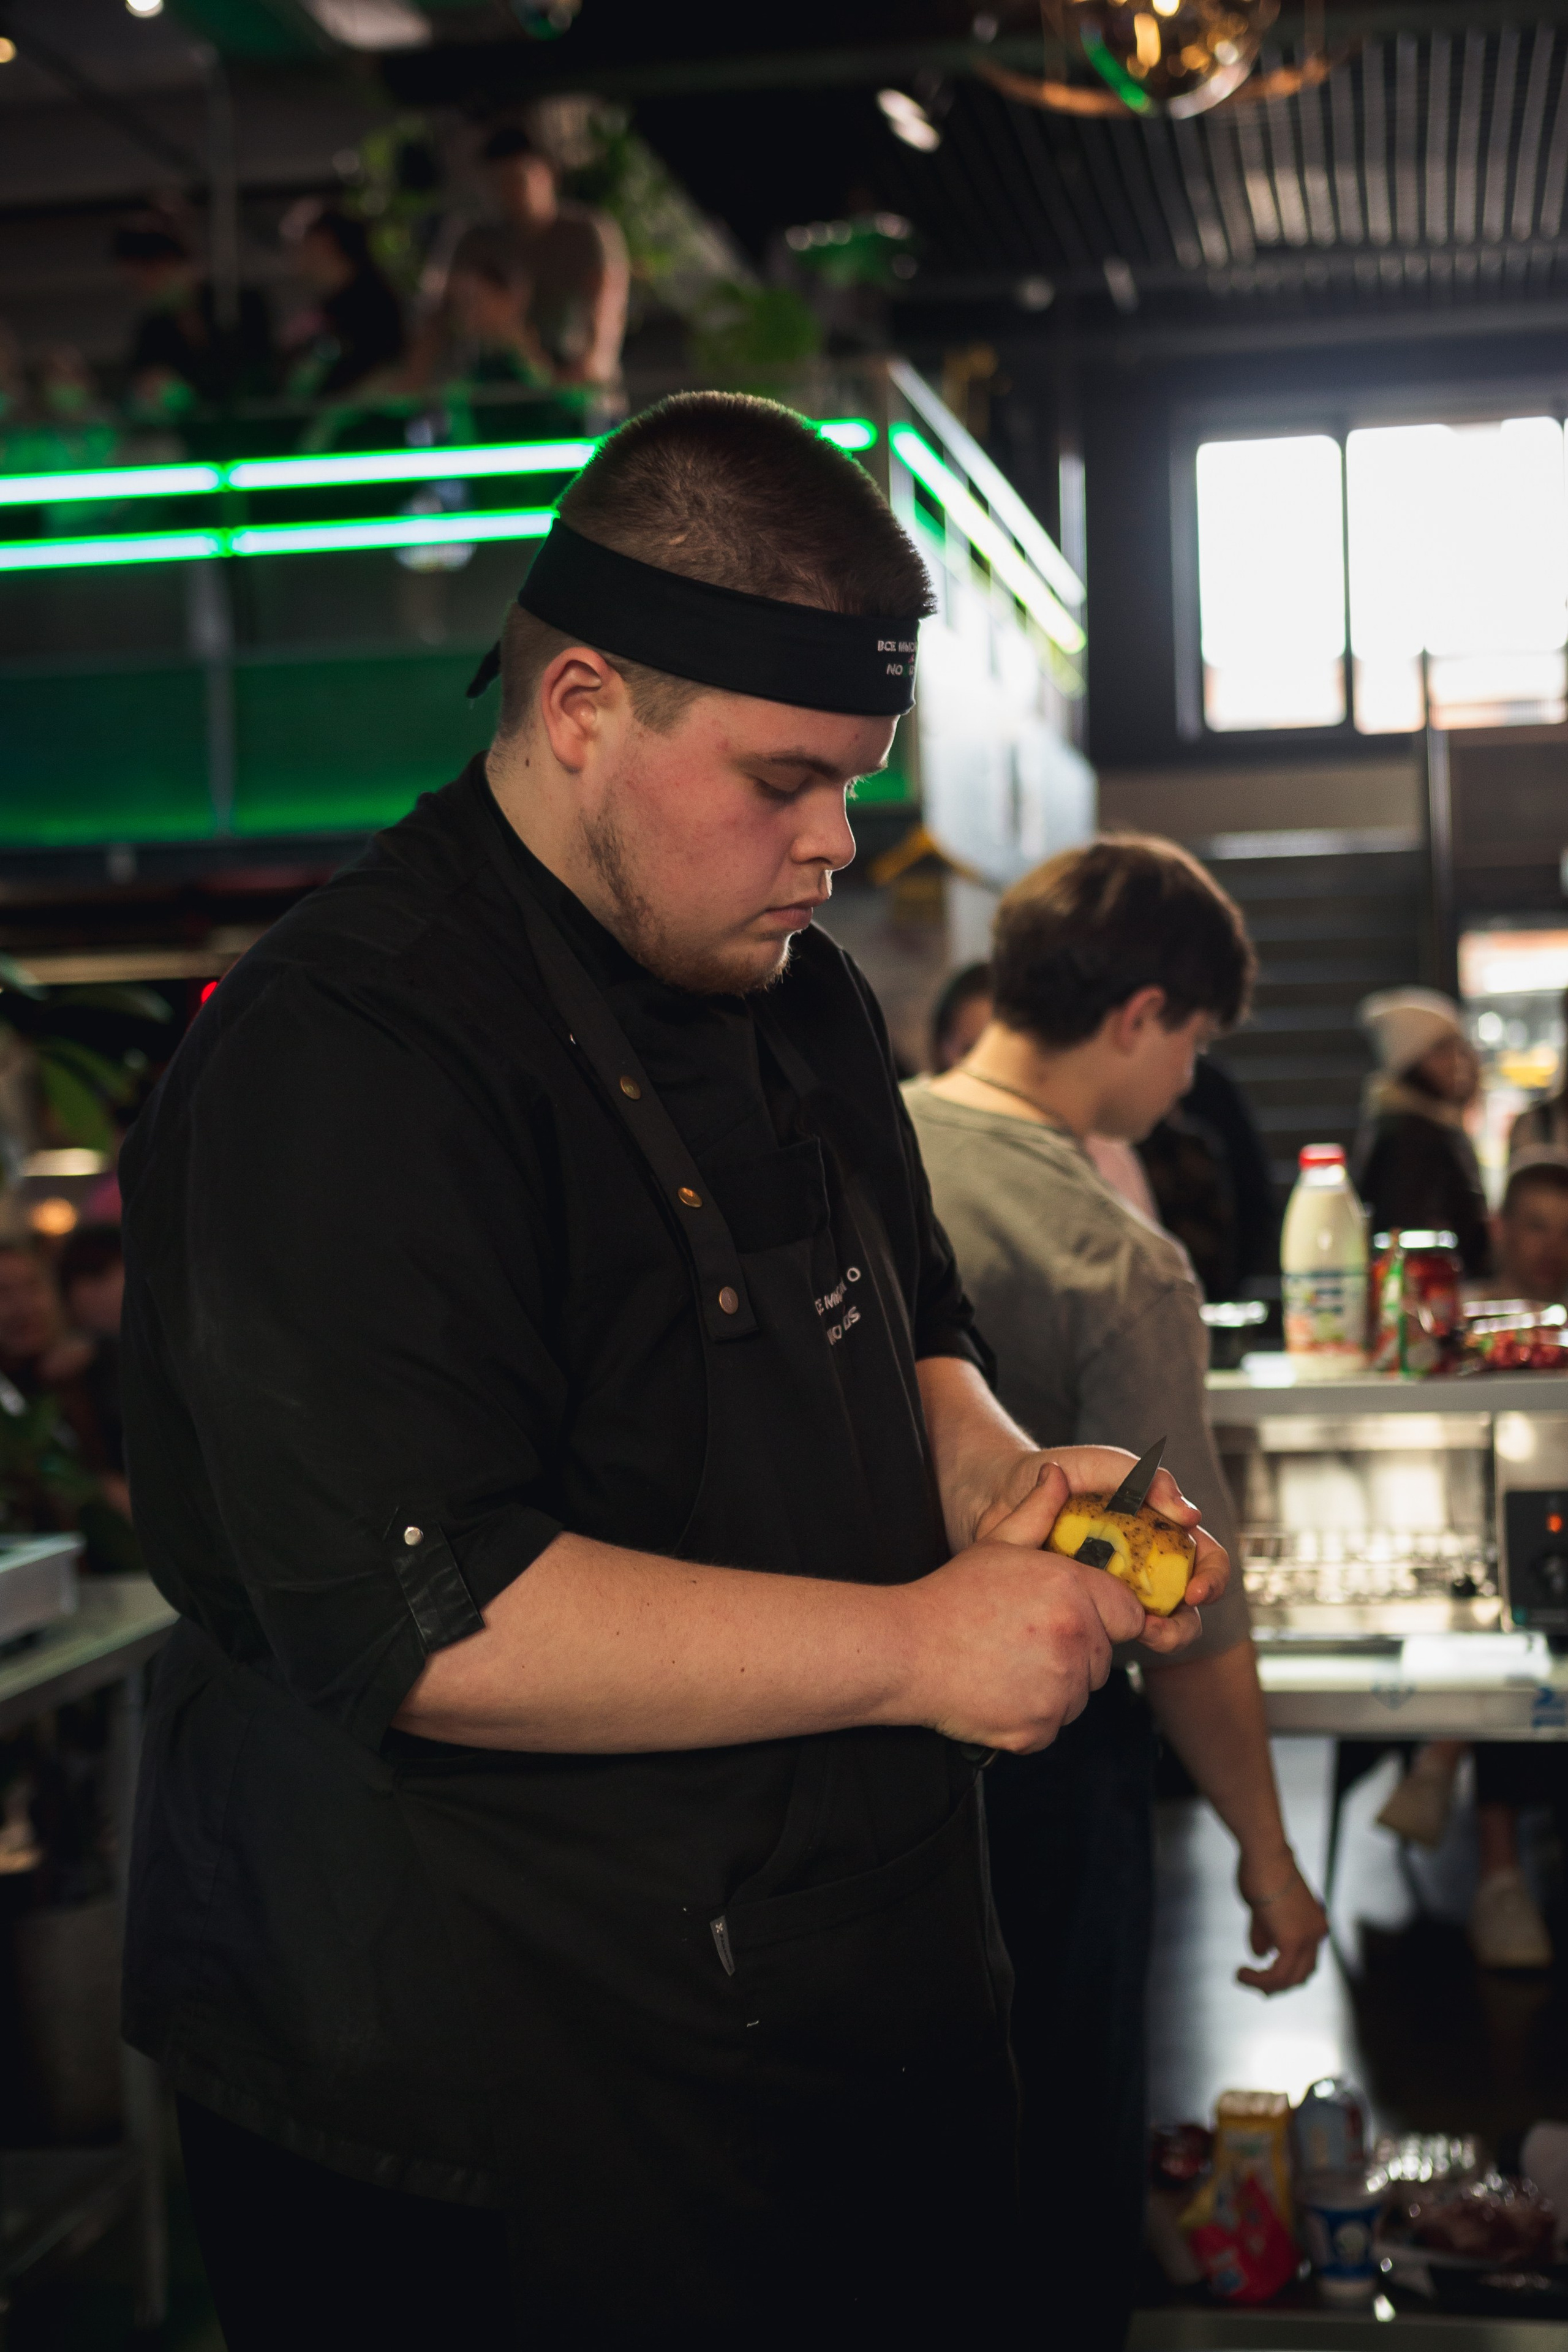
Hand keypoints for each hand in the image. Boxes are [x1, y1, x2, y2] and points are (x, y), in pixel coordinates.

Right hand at [899, 1466, 1148, 1753]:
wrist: (904, 1650)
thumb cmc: (951, 1596)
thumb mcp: (997, 1545)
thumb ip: (1037, 1511)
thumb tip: (1059, 1476)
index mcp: (1072, 1590)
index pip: (1128, 1614)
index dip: (1102, 1616)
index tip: (1069, 1618)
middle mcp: (1075, 1639)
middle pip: (1103, 1656)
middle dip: (1075, 1651)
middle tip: (1024, 1641)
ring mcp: (1059, 1688)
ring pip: (1080, 1693)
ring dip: (1055, 1684)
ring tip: (1008, 1664)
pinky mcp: (1040, 1727)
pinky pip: (1053, 1723)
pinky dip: (1032, 1715)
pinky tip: (999, 1691)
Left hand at [971, 1445, 1228, 1662]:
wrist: (1001, 1492)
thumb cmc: (1062, 1473)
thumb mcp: (1104, 1465)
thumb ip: (1146, 1479)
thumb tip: (1190, 1516)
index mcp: (1161, 1530)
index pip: (1205, 1557)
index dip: (1211, 1577)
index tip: (1194, 1590)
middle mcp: (1147, 1563)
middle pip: (1188, 1604)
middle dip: (1185, 1623)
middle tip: (1162, 1625)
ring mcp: (1117, 1589)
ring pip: (1157, 1627)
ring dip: (1159, 1638)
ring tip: (1141, 1634)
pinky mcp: (1087, 1607)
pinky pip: (1109, 1631)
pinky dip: (1113, 1637)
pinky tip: (1100, 1634)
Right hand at [1236, 1852, 1328, 1992]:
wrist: (1264, 1853)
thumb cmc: (1260, 1871)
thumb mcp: (1263, 1908)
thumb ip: (1265, 1933)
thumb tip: (1261, 1955)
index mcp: (1315, 1922)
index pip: (1307, 1961)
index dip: (1288, 1975)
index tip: (1267, 1981)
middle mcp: (1318, 1933)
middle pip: (1302, 1974)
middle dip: (1279, 1986)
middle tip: (1259, 1991)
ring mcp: (1308, 1938)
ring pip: (1289, 1978)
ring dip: (1264, 1985)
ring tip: (1241, 1977)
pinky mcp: (1293, 1942)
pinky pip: (1276, 1975)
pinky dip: (1258, 1980)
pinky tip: (1242, 1974)